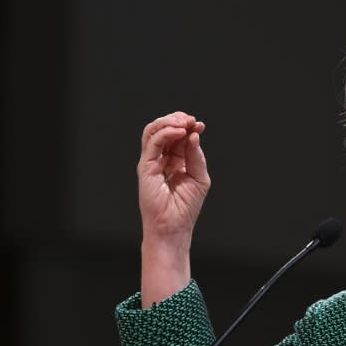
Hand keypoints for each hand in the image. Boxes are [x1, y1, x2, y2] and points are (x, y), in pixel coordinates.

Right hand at [137, 111, 209, 240]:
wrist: (174, 226)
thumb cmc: (186, 206)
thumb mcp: (199, 178)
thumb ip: (196, 156)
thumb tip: (193, 134)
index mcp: (176, 160)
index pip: (179, 136)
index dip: (188, 126)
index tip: (200, 125)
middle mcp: (162, 158)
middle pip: (164, 129)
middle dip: (178, 120)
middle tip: (191, 120)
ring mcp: (152, 161)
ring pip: (153, 131)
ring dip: (169, 122)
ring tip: (183, 123)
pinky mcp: (145, 166)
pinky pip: (152, 143)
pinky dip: (165, 133)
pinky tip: (179, 132)